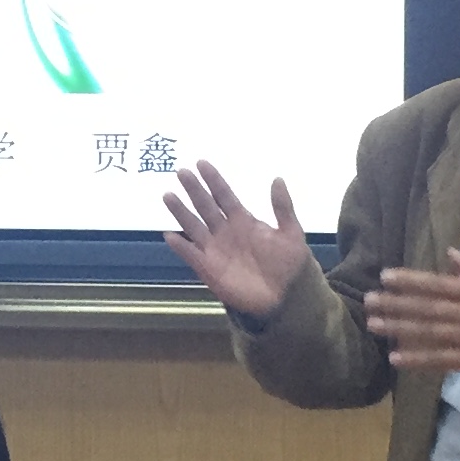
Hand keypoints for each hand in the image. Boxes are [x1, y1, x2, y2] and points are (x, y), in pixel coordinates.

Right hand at [161, 161, 314, 323]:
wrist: (287, 297)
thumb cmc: (290, 265)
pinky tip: (170, 235)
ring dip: (181, 212)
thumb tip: (277, 178)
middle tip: (181, 172)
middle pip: (205, 206)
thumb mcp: (291, 233)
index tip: (201, 163)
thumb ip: (282, 208)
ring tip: (168, 195)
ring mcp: (215, 250)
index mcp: (243, 220)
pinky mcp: (209, 269)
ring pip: (193, 226)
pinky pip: (191, 255)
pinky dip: (180, 246)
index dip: (213, 180)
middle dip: (194, 189)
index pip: (224, 195)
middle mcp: (225, 231)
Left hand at [360, 251, 459, 376]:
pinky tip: (395, 358)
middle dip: (395, 304)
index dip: (409, 280)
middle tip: (368, 301)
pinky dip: (417, 359)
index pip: (435, 284)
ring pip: (426, 332)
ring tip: (373, 325)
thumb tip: (449, 251)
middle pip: (424, 308)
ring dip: (399, 328)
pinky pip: (439, 360)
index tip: (385, 277)